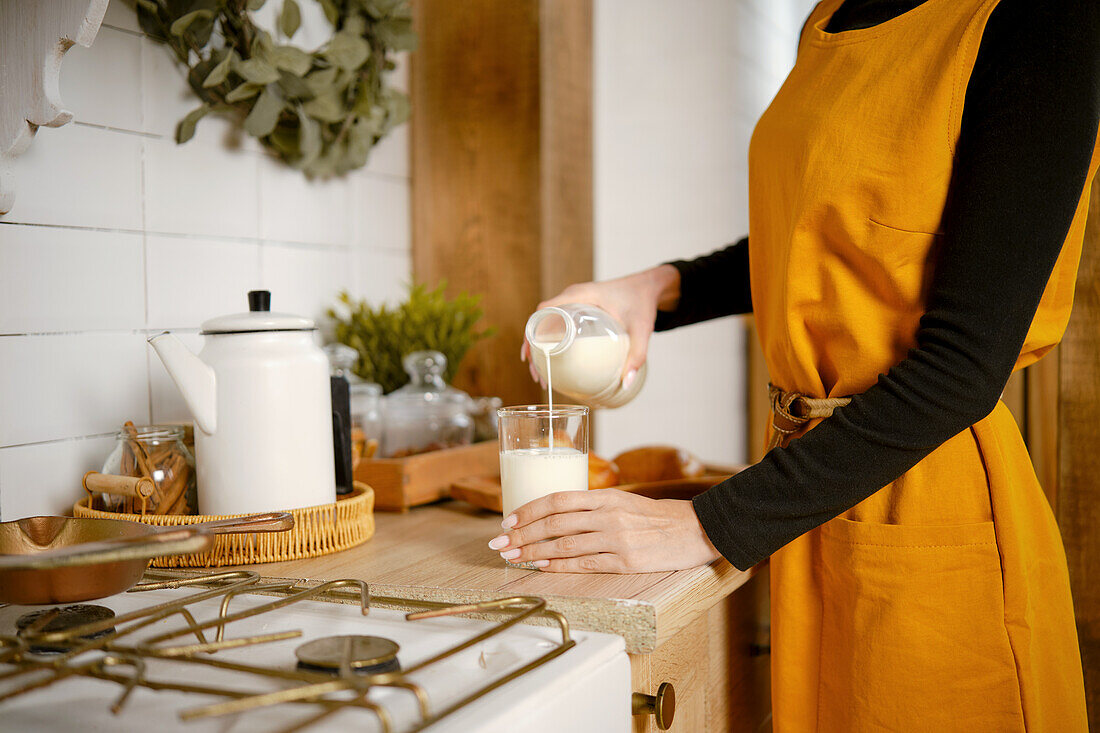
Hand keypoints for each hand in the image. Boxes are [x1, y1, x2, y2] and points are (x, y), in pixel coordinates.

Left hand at [487, 489, 720, 572]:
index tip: (508, 520)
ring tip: (513, 556)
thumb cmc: (656, 518)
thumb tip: (556, 516)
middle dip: (521, 534)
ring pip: (565, 544)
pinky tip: (542, 565)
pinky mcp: (627, 561)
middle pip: (554, 523)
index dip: (529, 509)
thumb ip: (593, 507)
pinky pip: (585, 564)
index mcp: (606, 496)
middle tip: (499, 543)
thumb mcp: (624, 502)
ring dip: (534, 551)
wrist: (696, 530)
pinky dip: (560, 565)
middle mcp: (609, 515)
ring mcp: (617, 539)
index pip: (558, 499)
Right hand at [521, 265, 680, 386]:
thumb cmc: (642, 301)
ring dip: (539, 346)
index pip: (544, 309)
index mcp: (580, 295)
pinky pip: (556, 323)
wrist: (648, 287)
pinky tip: (552, 361)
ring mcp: (573, 301)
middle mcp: (572, 296)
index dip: (532, 331)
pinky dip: (549, 340)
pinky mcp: (578, 308)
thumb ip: (637, 355)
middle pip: (540, 319)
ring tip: (541, 374)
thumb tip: (626, 384)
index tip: (530, 354)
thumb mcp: (641, 328)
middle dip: (532, 346)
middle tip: (536, 373)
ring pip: (545, 323)